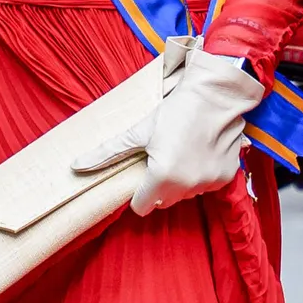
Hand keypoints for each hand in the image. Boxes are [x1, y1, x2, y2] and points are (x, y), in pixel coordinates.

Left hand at [119, 49, 268, 214]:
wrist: (217, 95)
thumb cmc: (176, 110)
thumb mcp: (140, 131)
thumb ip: (108, 152)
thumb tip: (76, 166)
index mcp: (162, 176)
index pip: (142, 207)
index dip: (138, 192)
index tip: (142, 174)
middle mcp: (187, 186)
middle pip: (163, 202)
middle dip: (158, 186)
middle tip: (161, 159)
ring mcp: (209, 183)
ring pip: (185, 195)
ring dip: (181, 182)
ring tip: (181, 153)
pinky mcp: (226, 177)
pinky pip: (206, 186)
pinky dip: (201, 175)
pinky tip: (199, 153)